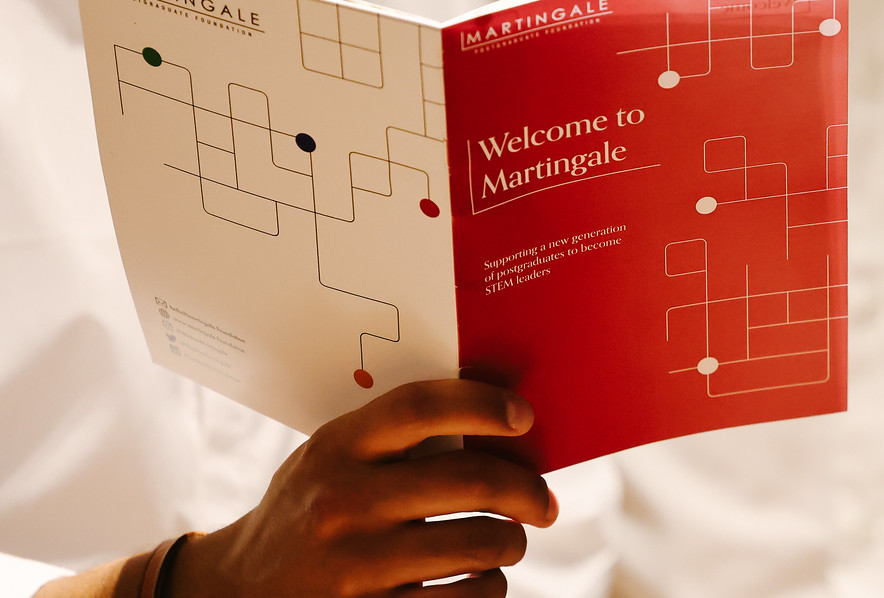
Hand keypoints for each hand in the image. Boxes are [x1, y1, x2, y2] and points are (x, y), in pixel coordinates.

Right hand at [168, 379, 557, 597]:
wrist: (237, 591)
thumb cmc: (308, 509)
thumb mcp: (329, 458)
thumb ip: (391, 437)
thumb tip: (498, 421)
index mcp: (337, 448)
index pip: (421, 407)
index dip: (483, 405)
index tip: (524, 415)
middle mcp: (342, 503)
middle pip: (469, 479)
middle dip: (526, 490)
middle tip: (544, 502)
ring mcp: (353, 566)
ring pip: (478, 544)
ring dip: (511, 543)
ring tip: (508, 542)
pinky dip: (487, 589)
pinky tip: (480, 580)